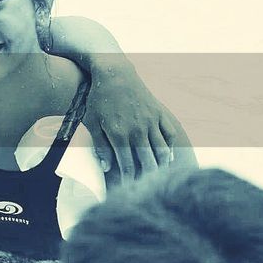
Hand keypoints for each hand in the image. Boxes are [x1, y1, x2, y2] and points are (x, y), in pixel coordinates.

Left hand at [82, 62, 184, 181]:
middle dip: (147, 177)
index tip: (128, 190)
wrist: (114, 73)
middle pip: (148, 160)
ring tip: (160, 177)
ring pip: (162, 149)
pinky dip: (170, 147)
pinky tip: (168, 157)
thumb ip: (100, 146)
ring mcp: (151, 120)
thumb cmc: (98, 99)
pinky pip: (170, 133)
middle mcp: (138, 129)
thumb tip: (106, 168)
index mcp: (119, 134)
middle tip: (147, 188)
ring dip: (162, 165)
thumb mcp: (92, 122)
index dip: (128, 179)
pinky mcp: (159, 112)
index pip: (127, 164)